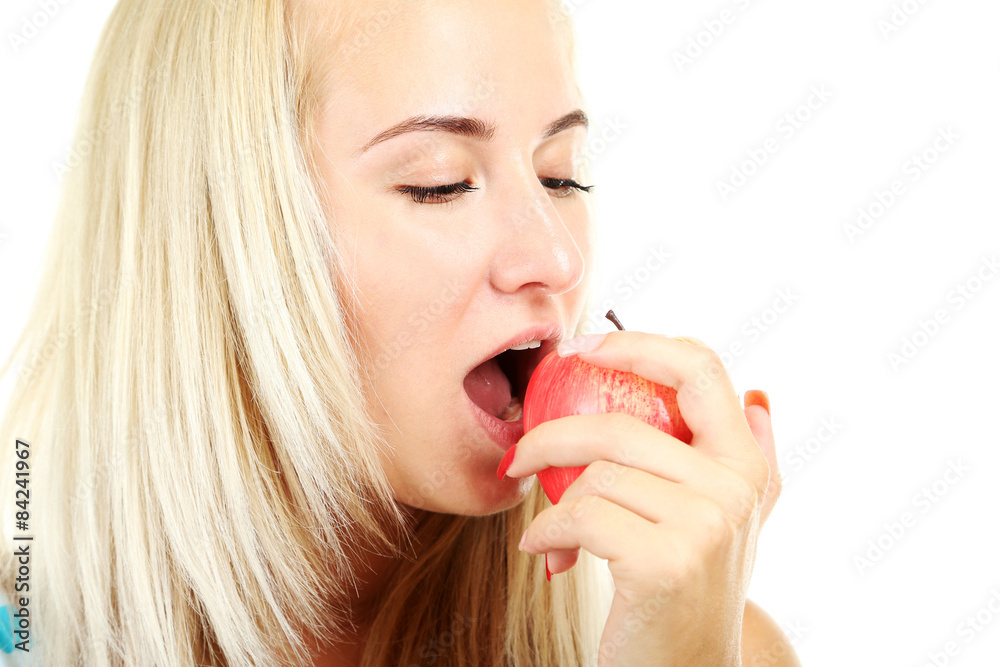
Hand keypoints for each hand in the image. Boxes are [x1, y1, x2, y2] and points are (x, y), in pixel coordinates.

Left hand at [499, 331, 779, 665]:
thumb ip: (749, 461)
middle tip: (518, 455)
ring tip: (547, 529)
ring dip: (551, 502)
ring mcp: (706, 524)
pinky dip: (548, 531)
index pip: (701, 369)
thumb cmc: (688, 592)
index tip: (580, 349)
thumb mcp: (728, 524)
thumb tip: (759, 395)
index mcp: (748, 465)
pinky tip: (545, 552)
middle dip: (552, 437)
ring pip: (595, 474)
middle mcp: (736, 489)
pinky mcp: (666, 561)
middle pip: (622, 426)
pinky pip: (580, 514)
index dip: (637, 344)